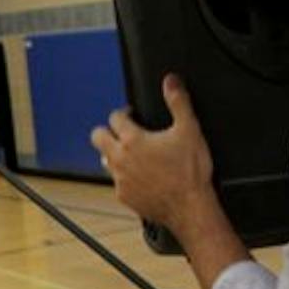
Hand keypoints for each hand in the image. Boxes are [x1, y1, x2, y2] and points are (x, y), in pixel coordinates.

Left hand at [91, 73, 219, 239]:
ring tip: (133, 154)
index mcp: (133, 140)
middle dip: (107, 131)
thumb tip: (171, 81)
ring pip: (105, 160)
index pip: (115, 117)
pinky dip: (125, 177)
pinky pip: (117, 182)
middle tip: (122, 132)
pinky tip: (141, 177)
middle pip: (97, 137)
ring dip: (115, 154)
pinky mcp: (123, 196)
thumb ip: (178, 101)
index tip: (131, 115)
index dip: (123, 113)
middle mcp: (120, 159)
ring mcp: (120, 179)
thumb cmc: (190, 171)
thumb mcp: (189, 129)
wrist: (190, 207)